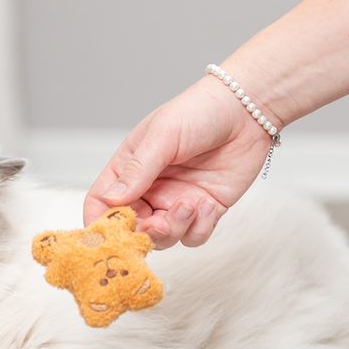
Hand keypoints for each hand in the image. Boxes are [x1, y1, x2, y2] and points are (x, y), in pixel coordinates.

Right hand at [83, 76, 275, 247]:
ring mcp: (177, 202)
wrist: (246, 110)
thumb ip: (137, 170)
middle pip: (133, 229)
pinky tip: (208, 204)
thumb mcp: (162, 135)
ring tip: (190, 205)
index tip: (113, 234)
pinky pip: (194, 236)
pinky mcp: (206, 210)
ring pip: (164, 239)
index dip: (101, 223)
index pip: (102, 203)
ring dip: (174, 229)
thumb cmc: (199, 111)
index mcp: (130, 168)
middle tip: (158, 225)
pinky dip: (199, 228)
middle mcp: (150, 189)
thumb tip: (111, 199)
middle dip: (144, 234)